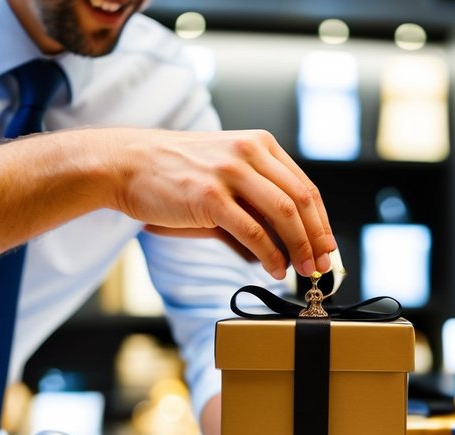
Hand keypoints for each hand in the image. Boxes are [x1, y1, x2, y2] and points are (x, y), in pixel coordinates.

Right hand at [111, 128, 334, 279]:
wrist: (127, 164)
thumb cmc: (175, 172)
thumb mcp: (224, 168)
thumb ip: (255, 195)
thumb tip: (286, 240)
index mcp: (258, 144)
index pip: (304, 186)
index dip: (321, 221)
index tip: (328, 247)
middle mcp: (248, 152)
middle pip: (300, 200)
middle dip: (317, 238)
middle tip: (322, 264)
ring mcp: (229, 172)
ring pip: (283, 214)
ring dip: (299, 248)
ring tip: (303, 270)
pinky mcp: (210, 197)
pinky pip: (253, 231)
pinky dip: (270, 255)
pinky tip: (274, 268)